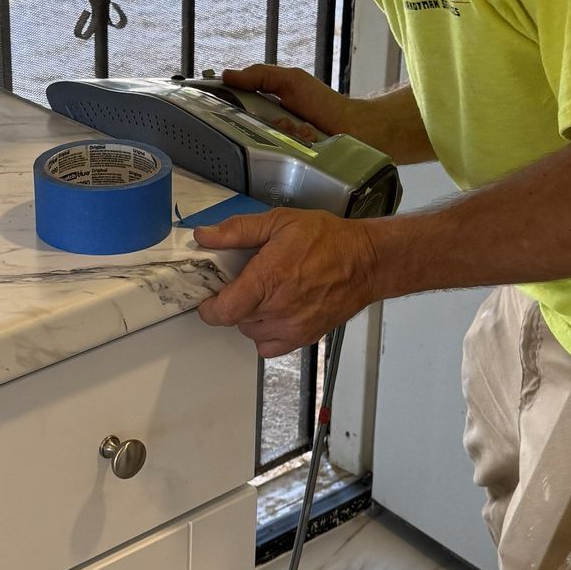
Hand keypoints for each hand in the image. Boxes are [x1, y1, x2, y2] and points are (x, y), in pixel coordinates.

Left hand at [195, 208, 382, 355]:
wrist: (366, 262)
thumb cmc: (326, 239)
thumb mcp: (279, 222)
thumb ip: (238, 230)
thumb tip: (204, 235)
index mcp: (267, 279)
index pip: (222, 311)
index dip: (209, 307)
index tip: (210, 296)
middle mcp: (278, 309)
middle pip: (235, 320)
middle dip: (233, 303)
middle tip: (245, 284)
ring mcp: (292, 327)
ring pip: (251, 333)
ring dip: (250, 318)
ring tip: (265, 295)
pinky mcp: (305, 337)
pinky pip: (270, 347)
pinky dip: (266, 335)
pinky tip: (276, 313)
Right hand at [219, 62, 351, 144]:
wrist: (354, 127)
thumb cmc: (324, 104)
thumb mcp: (291, 80)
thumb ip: (261, 75)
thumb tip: (229, 75)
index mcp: (264, 109)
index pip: (235, 111)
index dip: (227, 109)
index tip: (221, 105)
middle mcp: (269, 130)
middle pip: (248, 130)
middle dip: (267, 123)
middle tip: (283, 119)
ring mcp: (280, 147)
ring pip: (267, 144)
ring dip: (286, 133)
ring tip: (302, 128)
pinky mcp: (291, 162)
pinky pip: (284, 155)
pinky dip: (299, 143)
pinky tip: (312, 139)